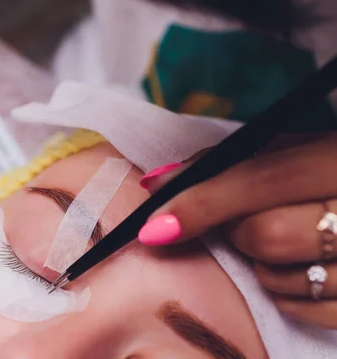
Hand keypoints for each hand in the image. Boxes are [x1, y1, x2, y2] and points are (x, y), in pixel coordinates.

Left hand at [138, 132, 336, 328]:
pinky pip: (303, 311)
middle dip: (236, 230)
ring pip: (281, 278)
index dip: (200, 202)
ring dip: (263, 262)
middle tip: (244, 219)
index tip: (154, 226)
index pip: (262, 179)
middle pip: (266, 236)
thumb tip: (160, 181)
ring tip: (289, 238)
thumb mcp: (304, 147)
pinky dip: (286, 293)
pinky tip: (304, 268)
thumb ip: (234, 160)